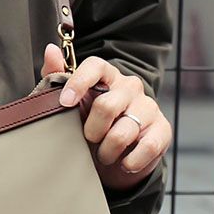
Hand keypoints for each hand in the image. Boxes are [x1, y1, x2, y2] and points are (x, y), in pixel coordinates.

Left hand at [41, 43, 171, 191]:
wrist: (114, 154)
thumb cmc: (88, 123)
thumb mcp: (68, 104)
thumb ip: (56, 78)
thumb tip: (51, 50)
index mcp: (106, 76)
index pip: (95, 66)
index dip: (79, 82)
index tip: (64, 103)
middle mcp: (129, 86)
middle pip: (107, 105)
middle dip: (91, 130)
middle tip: (88, 140)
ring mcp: (148, 106)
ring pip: (125, 130)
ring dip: (108, 150)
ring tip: (103, 154)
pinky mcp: (163, 129)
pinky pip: (149, 146)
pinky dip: (131, 161)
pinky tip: (124, 163)